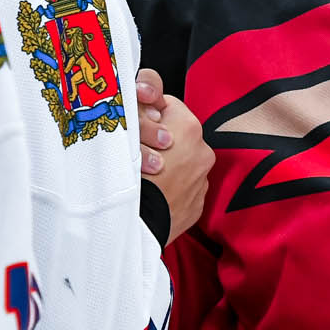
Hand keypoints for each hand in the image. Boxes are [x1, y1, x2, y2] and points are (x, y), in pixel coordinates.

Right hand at [137, 68, 210, 242]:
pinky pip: (183, 187)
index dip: (148, 112)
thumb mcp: (127, 132)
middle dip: (159, 140)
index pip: (168, 105)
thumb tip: (150, 111)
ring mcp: (202, 179)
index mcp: (188, 127)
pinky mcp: (197, 204)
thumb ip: (140, 113)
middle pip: (177, 134)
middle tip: (136, 153)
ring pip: (182, 162)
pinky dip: (170, 188)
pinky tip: (152, 193)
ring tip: (143, 177)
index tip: (135, 126)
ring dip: (166, 165)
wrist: (134, 225)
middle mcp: (203, 150)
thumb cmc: (127, 175)